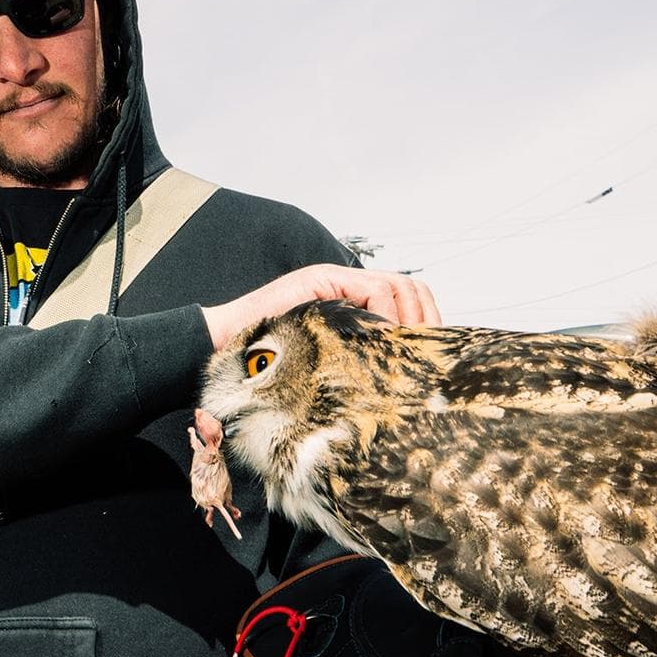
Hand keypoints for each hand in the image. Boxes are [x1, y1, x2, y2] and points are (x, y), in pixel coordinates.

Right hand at [201, 264, 439, 350]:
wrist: (225, 343)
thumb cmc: (269, 361)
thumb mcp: (327, 361)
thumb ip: (356, 356)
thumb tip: (397, 377)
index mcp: (352, 304)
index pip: (407, 300)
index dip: (425, 324)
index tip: (430, 356)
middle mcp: (347, 286)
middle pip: (409, 289)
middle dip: (425, 319)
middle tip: (421, 353)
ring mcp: (334, 280)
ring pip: (396, 286)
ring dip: (406, 318)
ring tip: (398, 348)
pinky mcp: (321, 280)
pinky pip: (372, 290)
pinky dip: (383, 314)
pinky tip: (376, 339)